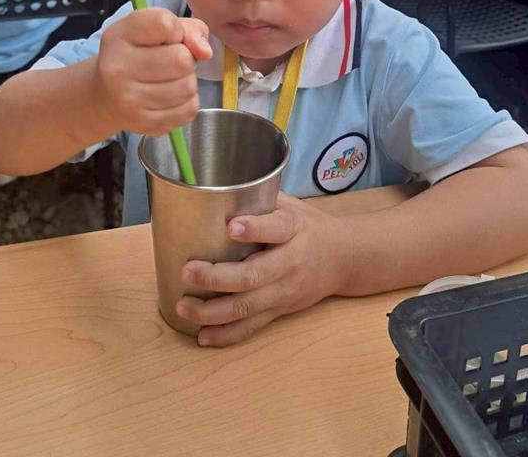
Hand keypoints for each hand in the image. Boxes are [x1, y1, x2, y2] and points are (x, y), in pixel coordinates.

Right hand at [90, 8, 211, 138]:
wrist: (104, 96)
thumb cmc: (135, 54)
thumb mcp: (155, 30)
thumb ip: (188, 29)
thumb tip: (205, 52)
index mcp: (119, 36)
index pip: (165, 24)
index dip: (177, 30)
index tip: (167, 37)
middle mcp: (118, 68)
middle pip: (182, 59)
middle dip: (186, 58)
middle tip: (171, 61)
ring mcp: (129, 100)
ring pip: (188, 87)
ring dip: (187, 81)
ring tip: (170, 79)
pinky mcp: (144, 124)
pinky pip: (189, 110)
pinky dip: (187, 102)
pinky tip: (170, 97)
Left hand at [176, 193, 353, 346]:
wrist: (344, 259)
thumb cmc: (308, 226)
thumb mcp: (292, 205)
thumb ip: (260, 200)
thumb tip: (217, 191)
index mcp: (294, 229)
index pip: (276, 229)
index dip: (254, 229)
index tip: (230, 226)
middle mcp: (290, 263)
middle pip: (254, 276)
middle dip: (217, 278)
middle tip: (187, 272)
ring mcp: (285, 291)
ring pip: (248, 306)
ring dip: (213, 311)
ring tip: (184, 307)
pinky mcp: (281, 311)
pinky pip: (252, 326)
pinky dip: (227, 335)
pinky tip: (203, 336)